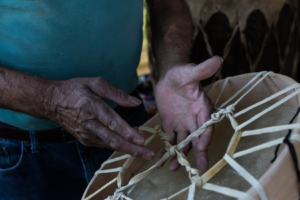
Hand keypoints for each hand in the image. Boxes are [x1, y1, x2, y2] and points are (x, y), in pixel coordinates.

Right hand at [46, 77, 153, 159]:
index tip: (142, 140)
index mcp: (92, 107)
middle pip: (113, 140)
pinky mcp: (84, 139)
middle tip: (149, 154)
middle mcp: (89, 124)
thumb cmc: (74, 89)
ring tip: (144, 148)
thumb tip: (135, 102)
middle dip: (133, 149)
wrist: (51, 102)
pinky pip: (104, 144)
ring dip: (128, 148)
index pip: (112, 123)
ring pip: (110, 145)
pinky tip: (128, 142)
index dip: (127, 133)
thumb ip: (116, 93)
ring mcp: (86, 134)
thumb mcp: (94, 83)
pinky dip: (118, 144)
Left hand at [155, 56, 221, 173]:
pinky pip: (170, 139)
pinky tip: (162, 160)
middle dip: (199, 155)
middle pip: (198, 139)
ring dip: (179, 155)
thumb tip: (218, 59)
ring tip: (172, 167)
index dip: (205, 136)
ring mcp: (182, 124)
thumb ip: (202, 69)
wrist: (169, 77)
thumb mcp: (190, 71)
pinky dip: (167, 149)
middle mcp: (194, 119)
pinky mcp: (170, 125)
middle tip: (201, 172)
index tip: (202, 147)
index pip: (206, 125)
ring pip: (183, 142)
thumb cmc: (182, 73)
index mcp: (202, 108)